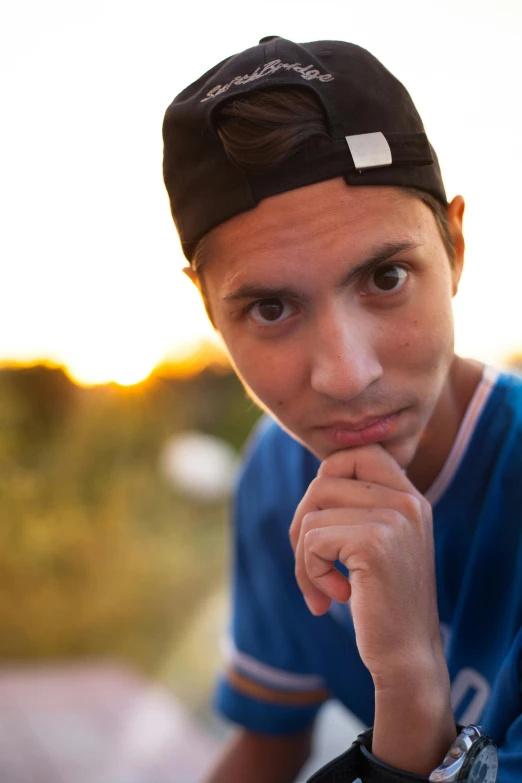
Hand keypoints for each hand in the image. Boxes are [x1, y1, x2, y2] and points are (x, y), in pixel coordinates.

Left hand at [289, 444, 442, 687]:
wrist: (408, 657)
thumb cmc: (383, 603)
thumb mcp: (379, 544)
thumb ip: (359, 508)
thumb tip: (317, 479)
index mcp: (410, 497)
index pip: (358, 453)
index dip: (327, 479)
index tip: (325, 523)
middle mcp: (407, 500)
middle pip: (324, 479)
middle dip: (304, 522)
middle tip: (312, 562)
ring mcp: (394, 517)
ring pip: (312, 512)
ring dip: (303, 557)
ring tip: (323, 588)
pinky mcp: (374, 540)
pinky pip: (312, 539)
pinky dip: (308, 571)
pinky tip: (334, 597)